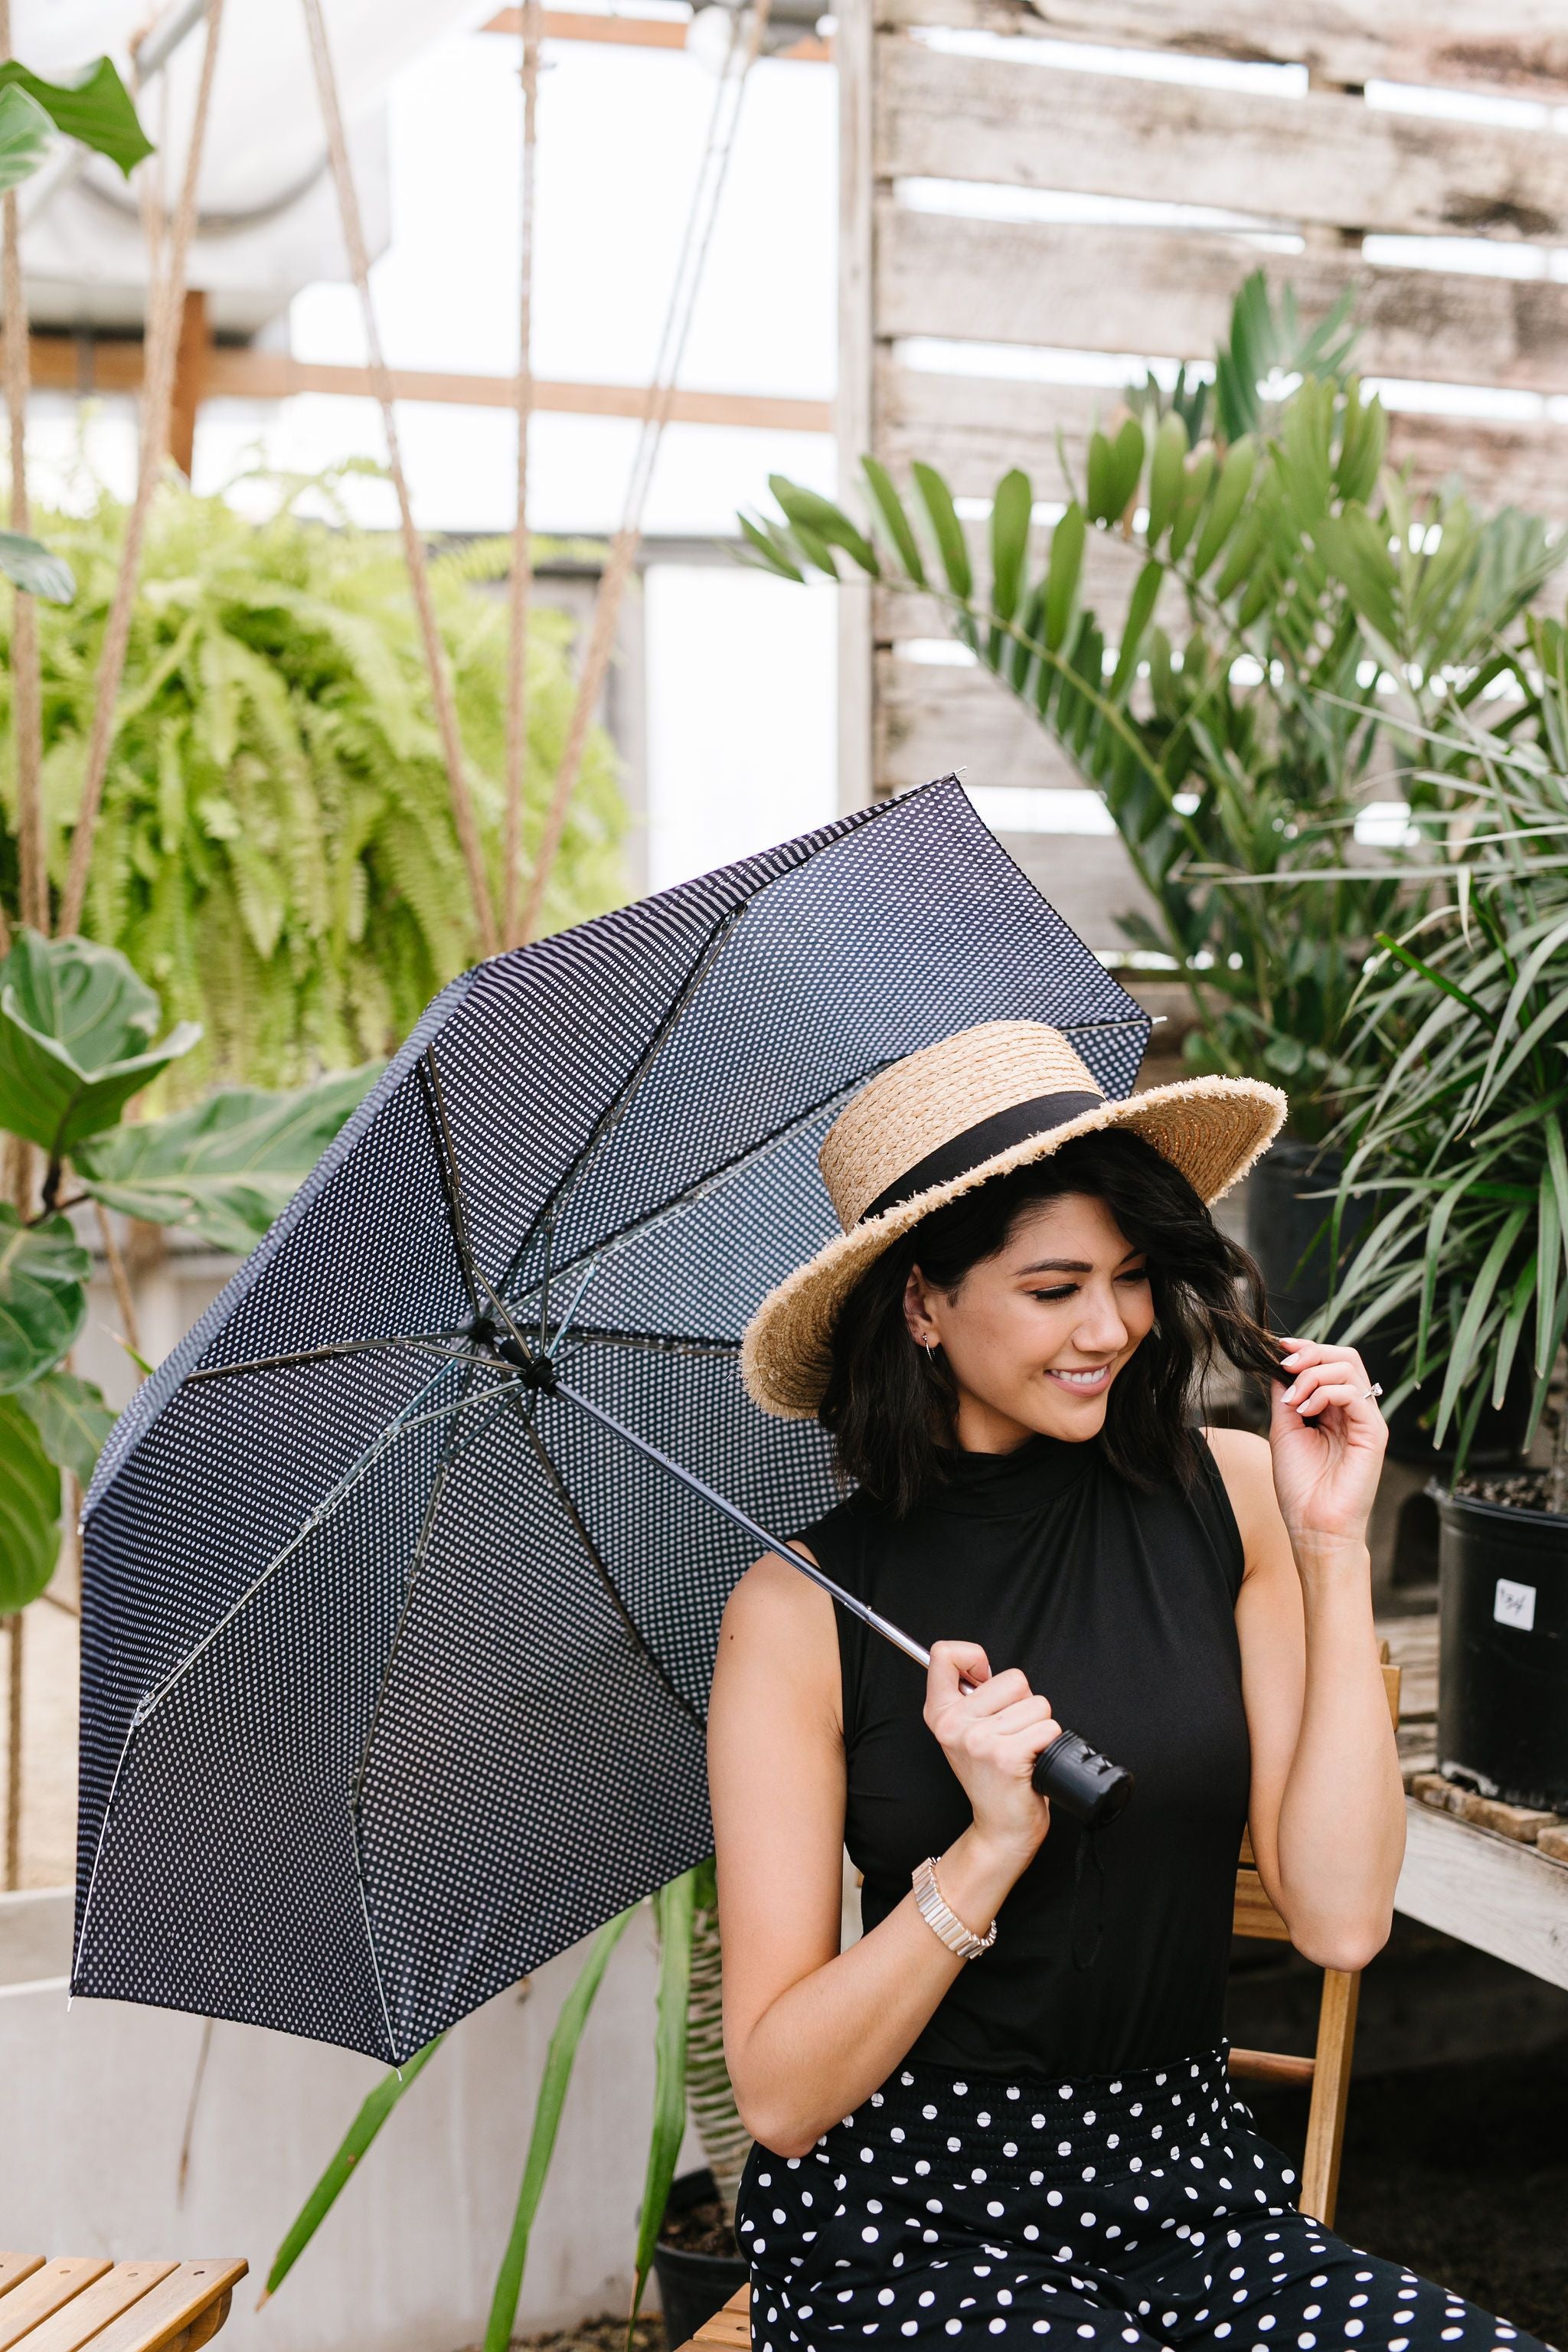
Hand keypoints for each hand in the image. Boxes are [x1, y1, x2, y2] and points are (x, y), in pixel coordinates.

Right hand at [923, 1639, 1060, 1867]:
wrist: (1001, 1830)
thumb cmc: (993, 1778)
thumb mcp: (966, 1732)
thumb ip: (969, 1695)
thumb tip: (981, 1662)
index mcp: (940, 1713)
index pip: (945, 1654)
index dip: (973, 1657)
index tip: (983, 1680)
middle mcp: (953, 1724)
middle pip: (1013, 1678)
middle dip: (1023, 1703)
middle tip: (1010, 1735)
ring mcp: (978, 1740)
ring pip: (1037, 1704)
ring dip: (1038, 1727)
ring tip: (1021, 1751)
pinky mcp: (1006, 1756)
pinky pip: (1048, 1728)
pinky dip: (1049, 1744)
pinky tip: (1031, 1763)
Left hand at [1268, 1336, 1387, 1552]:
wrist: (1313, 1527)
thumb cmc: (1301, 1486)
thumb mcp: (1285, 1430)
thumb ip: (1286, 1397)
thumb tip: (1280, 1367)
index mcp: (1336, 1410)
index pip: (1330, 1362)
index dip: (1306, 1349)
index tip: (1279, 1348)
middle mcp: (1355, 1411)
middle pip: (1344, 1356)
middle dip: (1310, 1353)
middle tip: (1285, 1365)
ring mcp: (1367, 1420)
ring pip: (1349, 1367)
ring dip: (1312, 1374)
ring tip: (1293, 1400)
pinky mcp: (1374, 1433)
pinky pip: (1354, 1393)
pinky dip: (1324, 1392)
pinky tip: (1305, 1410)